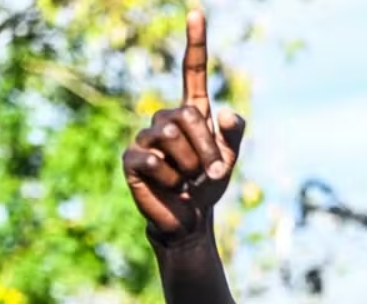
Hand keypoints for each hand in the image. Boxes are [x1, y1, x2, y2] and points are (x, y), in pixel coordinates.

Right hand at [122, 8, 245, 239]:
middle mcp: (165, 119)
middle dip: (206, 149)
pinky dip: (171, 179)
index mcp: (191, 113)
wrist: (189, 219)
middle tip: (211, 173)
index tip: (197, 13)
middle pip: (187, 117)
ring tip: (189, 182)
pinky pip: (155, 160)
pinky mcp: (132, 159)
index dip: (196, 44)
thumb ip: (234, 136)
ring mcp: (145, 137)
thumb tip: (227, 114)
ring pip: (171, 138)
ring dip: (191, 166)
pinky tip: (171, 187)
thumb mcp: (229, 160)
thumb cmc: (207, 186)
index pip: (192, 72)